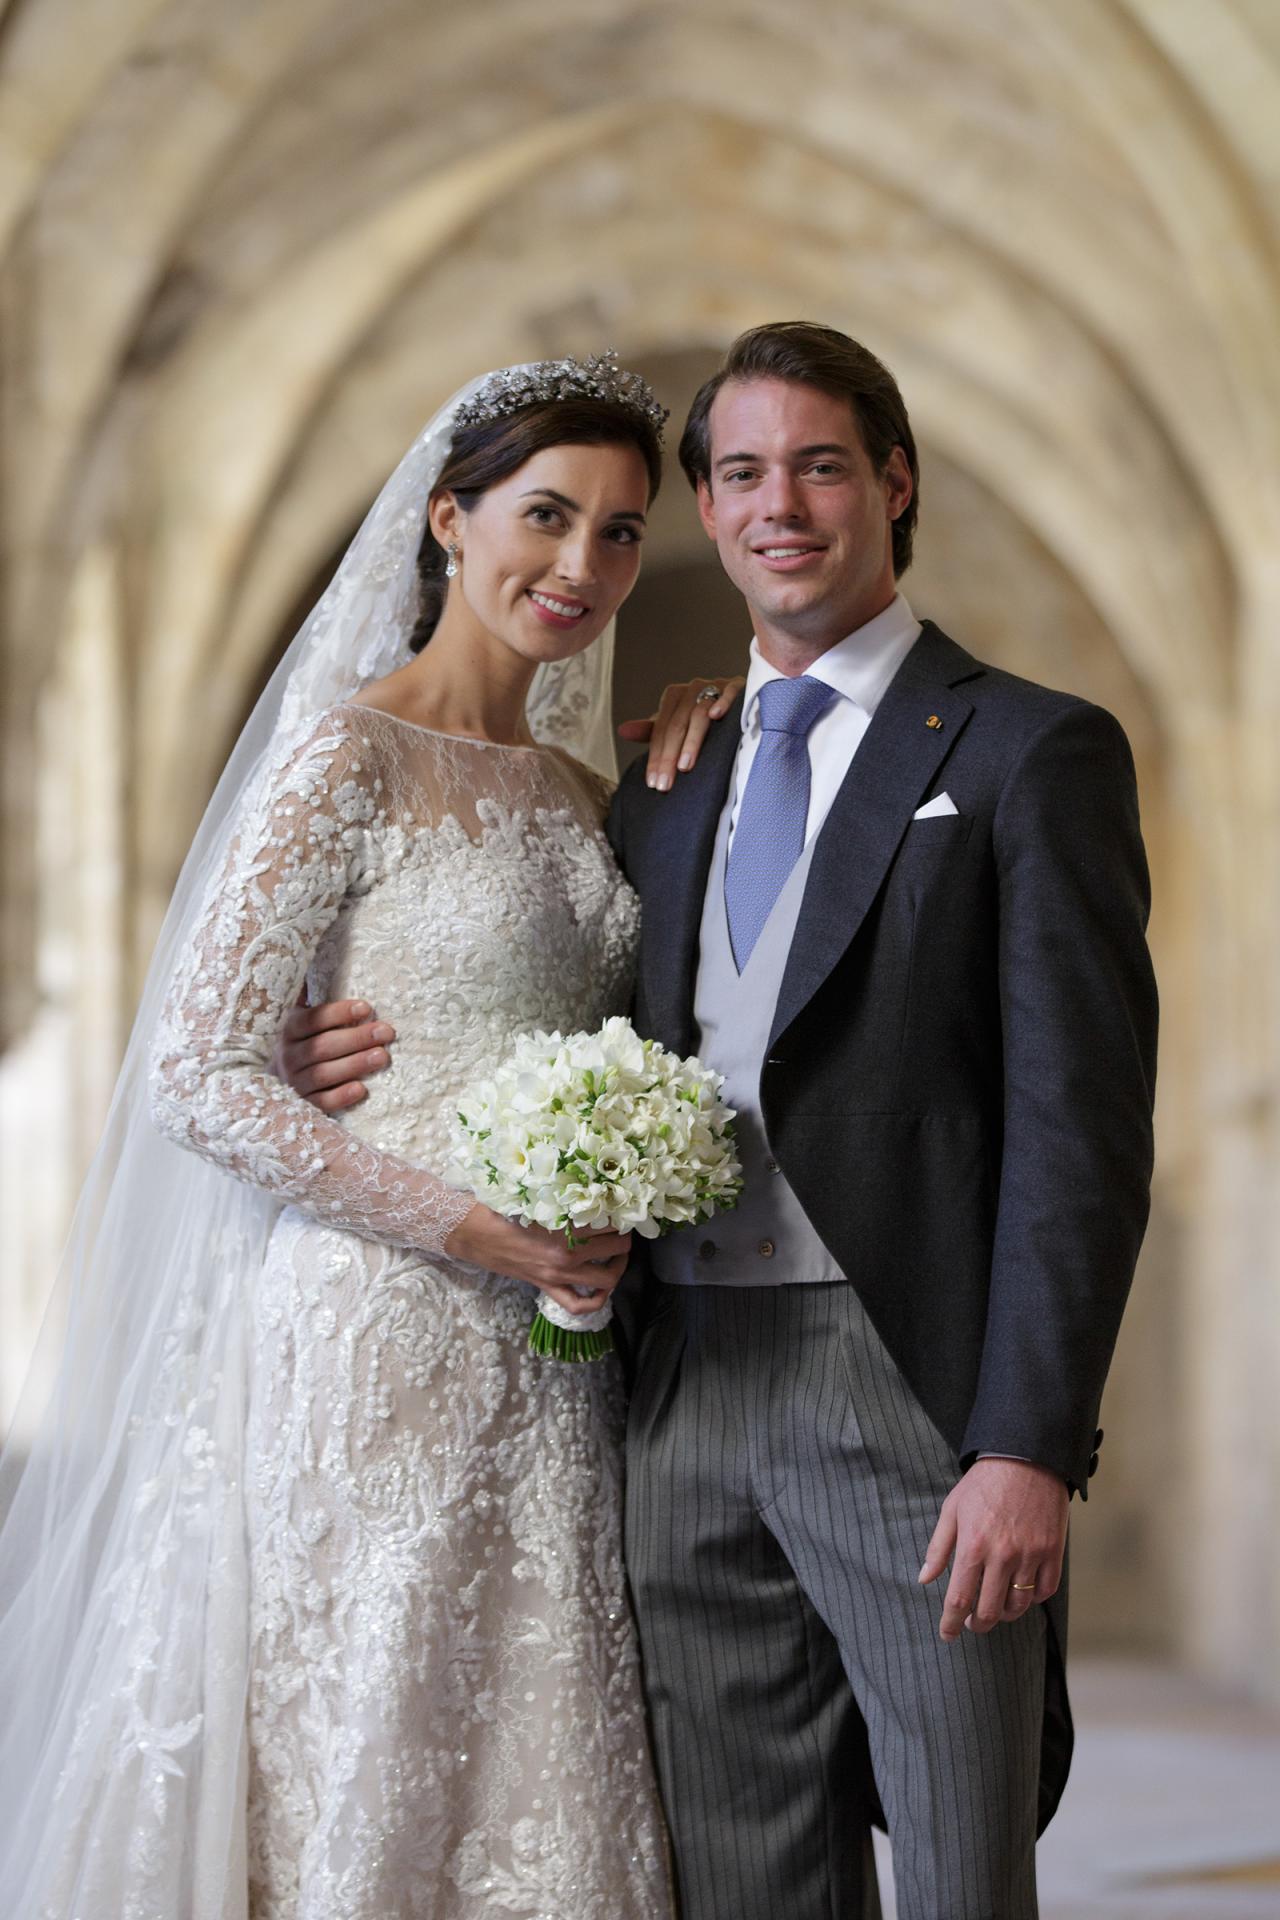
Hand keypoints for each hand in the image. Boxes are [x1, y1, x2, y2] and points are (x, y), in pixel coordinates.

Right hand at [273, 997, 393, 1112]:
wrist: (271, 1081)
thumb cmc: (299, 1040)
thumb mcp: (298, 1014)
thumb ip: (305, 992)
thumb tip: (309, 951)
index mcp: (288, 1029)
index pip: (313, 1019)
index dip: (339, 1013)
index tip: (366, 1007)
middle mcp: (287, 1055)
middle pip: (323, 1046)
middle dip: (356, 1038)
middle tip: (386, 1032)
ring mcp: (293, 1082)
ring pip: (323, 1074)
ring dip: (354, 1064)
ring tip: (382, 1056)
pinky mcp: (301, 1105)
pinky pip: (321, 1103)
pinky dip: (340, 1096)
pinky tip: (361, 1089)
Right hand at [443, 1205, 631, 1314]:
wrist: (473, 1232)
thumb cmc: (502, 1208)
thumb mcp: (537, 1197)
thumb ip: (564, 1197)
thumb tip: (591, 1189)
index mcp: (565, 1227)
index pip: (610, 1221)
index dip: (620, 1213)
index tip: (621, 1206)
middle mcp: (567, 1254)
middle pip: (617, 1247)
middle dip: (625, 1236)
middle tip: (623, 1226)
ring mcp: (558, 1274)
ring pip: (607, 1278)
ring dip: (619, 1265)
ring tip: (618, 1253)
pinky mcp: (547, 1287)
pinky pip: (578, 1305)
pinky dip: (596, 1301)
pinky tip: (602, 1289)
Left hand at [616, 675, 744, 791]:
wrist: (738, 703)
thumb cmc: (702, 719)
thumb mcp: (675, 724)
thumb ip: (652, 730)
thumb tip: (622, 731)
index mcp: (675, 696)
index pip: (660, 729)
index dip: (656, 756)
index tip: (653, 783)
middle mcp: (693, 688)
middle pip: (676, 724)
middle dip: (669, 756)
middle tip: (665, 783)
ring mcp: (716, 686)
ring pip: (699, 713)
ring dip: (692, 741)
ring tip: (685, 766)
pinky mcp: (737, 687)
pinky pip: (730, 692)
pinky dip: (723, 702)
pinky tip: (716, 716)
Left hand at [918, 1458, 1067, 1642]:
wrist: (1026, 1458)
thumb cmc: (983, 1484)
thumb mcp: (952, 1509)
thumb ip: (938, 1547)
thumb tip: (924, 1579)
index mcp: (972, 1546)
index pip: (958, 1599)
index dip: (951, 1623)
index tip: (947, 1635)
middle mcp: (1002, 1556)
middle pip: (989, 1611)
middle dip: (978, 1624)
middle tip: (973, 1623)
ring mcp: (1030, 1556)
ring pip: (1018, 1607)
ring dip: (1004, 1615)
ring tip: (995, 1607)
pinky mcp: (1052, 1552)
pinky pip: (1043, 1592)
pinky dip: (1032, 1599)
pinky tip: (1021, 1592)